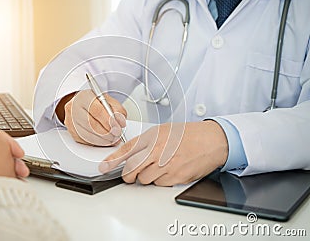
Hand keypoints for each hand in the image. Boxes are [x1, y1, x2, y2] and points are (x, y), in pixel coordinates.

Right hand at [62, 89, 126, 145]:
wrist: (82, 104)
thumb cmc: (95, 102)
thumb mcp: (108, 100)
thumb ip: (117, 110)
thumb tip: (120, 123)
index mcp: (84, 97)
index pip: (97, 111)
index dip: (109, 122)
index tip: (118, 128)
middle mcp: (74, 108)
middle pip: (91, 125)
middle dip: (107, 133)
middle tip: (117, 135)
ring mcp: (70, 120)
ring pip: (88, 135)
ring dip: (103, 140)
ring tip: (113, 139)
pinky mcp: (71, 131)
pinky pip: (85, 141)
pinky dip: (97, 143)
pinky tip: (104, 140)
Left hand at [99, 121, 227, 185]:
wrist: (211, 141)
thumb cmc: (189, 135)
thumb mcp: (163, 131)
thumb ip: (145, 142)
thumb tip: (129, 153)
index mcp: (152, 137)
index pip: (126, 150)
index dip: (112, 160)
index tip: (104, 167)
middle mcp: (157, 151)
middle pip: (131, 170)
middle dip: (128, 174)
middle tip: (131, 173)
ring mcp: (166, 165)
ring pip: (144, 179)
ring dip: (147, 176)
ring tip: (158, 167)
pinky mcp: (175, 177)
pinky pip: (159, 184)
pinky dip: (160, 180)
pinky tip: (168, 171)